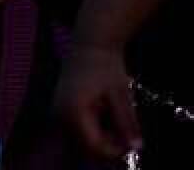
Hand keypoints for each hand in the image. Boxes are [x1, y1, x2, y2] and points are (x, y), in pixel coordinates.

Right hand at [54, 44, 141, 160]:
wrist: (90, 42)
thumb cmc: (107, 65)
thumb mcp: (120, 94)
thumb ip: (126, 123)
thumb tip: (137, 147)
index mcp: (73, 113)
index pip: (93, 147)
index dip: (113, 151)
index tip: (131, 143)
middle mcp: (59, 118)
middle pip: (85, 148)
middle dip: (107, 146)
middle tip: (126, 132)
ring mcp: (56, 115)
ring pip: (80, 142)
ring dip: (100, 138)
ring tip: (116, 119)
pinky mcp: (58, 112)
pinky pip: (75, 131)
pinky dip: (92, 130)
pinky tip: (105, 114)